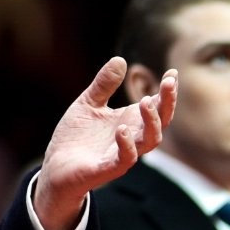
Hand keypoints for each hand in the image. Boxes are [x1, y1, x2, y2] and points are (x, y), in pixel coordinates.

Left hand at [27, 58, 180, 229]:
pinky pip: (124, 160)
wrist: (55, 168)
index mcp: (130, 121)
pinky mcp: (107, 169)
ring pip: (149, 141)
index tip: (173, 73)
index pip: (158, 106)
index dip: (168, 91)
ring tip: (146, 102)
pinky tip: (122, 130)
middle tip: (168, 83)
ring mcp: (122, 154)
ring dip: (152, 122)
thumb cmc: (75, 138)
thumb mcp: (88, 103)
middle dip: (168, 103)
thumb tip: (120, 59)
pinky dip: (127, 146)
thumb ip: (104, 84)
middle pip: (161, 122)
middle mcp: (132, 138)